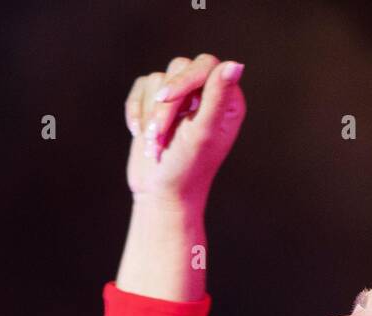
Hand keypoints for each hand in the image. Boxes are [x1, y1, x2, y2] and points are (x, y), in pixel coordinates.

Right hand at [124, 55, 245, 209]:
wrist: (160, 193)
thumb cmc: (187, 169)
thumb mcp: (203, 133)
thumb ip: (218, 98)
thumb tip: (235, 65)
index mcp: (226, 102)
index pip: (206, 65)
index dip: (184, 78)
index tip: (166, 98)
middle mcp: (205, 95)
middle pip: (179, 69)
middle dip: (164, 105)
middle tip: (158, 135)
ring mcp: (180, 98)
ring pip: (158, 80)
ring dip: (150, 115)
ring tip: (153, 144)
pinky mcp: (157, 102)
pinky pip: (141, 87)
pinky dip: (136, 110)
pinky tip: (139, 134)